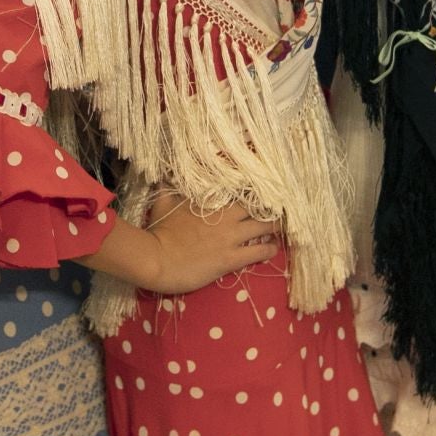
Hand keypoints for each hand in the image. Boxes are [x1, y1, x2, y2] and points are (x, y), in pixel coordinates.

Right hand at [139, 195, 280, 294]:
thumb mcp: (162, 203)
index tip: (262, 191)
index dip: (253, 192)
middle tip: (276, 210)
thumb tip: (164, 175)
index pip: (241, 191)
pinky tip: (274, 249)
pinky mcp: (231, 259)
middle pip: (258, 207)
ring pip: (264, 227)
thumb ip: (167, 188)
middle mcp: (226, 216)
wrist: (156, 259)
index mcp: (212, 201)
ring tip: (279, 229)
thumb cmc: (159, 231)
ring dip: (273, 228)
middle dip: (268, 208)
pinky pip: (259, 252)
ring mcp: (230, 238)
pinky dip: (269, 249)